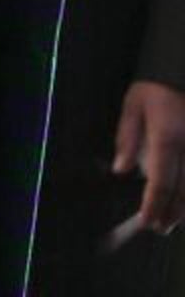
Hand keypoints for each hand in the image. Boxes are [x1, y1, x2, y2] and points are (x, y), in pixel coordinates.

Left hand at [113, 78, 184, 234]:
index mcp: (167, 137)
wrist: (183, 71)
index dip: (154, 204)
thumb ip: (127, 138)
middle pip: (184, 190)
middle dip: (172, 213)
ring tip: (172, 221)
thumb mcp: (134, 105)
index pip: (162, 180)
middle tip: (160, 228)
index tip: (147, 221)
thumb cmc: (156, 88)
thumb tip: (121, 170)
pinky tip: (184, 201)